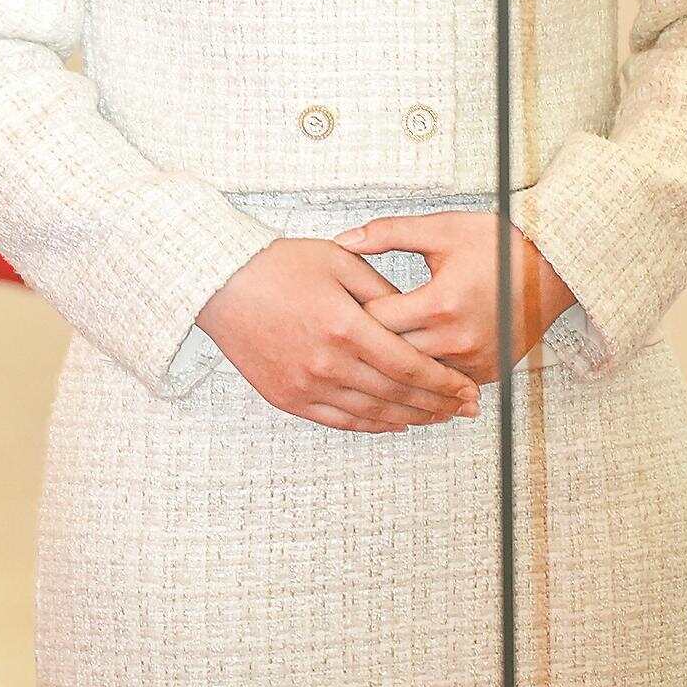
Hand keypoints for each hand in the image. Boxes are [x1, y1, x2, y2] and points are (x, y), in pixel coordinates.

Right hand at [195, 238, 483, 433]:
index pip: (408, 365)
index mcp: (345, 326)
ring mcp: (306, 385)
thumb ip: (381, 290)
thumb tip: (413, 316)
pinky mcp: (288, 398)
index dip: (442, 381)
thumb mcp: (339, 261)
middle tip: (463, 408)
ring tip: (437, 418)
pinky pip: (341, 421)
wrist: (221, 284)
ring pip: (372, 413)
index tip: (465, 387)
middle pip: (396, 394)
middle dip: (436, 403)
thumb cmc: (279, 265)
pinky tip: (394, 422)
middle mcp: (328, 363)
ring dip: (410, 418)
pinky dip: (372, 424)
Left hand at [330, 213, 577, 385]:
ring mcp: (473, 361)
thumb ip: (388, 233)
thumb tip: (346, 240)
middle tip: (344, 334)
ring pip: (415, 376)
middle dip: (366, 344)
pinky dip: (425, 375)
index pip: (376, 321)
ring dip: (393, 364)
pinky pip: (443, 383)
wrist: (551, 268)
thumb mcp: (441, 230)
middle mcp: (457, 339)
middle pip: (390, 355)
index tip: (340, 306)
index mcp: (440, 303)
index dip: (352, 312)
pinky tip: (409, 365)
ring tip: (370, 352)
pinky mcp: (486, 373)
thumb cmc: (500, 246)